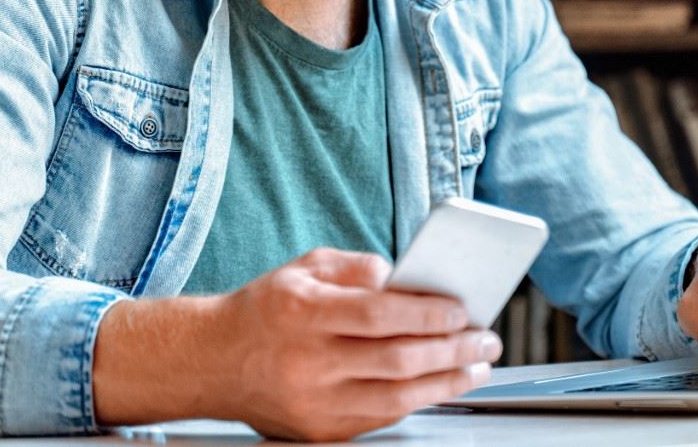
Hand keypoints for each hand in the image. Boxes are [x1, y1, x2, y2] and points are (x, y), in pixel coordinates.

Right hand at [216, 248, 500, 440]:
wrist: (212, 361)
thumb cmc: (266, 309)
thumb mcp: (307, 267)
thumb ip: (359, 269)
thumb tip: (408, 279)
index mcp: (303, 313)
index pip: (378, 315)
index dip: (427, 313)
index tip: (462, 310)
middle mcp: (307, 362)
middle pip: (395, 360)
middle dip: (451, 350)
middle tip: (485, 340)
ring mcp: (313, 403)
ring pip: (395, 398)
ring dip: (445, 382)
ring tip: (475, 367)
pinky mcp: (319, 431)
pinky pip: (380, 419)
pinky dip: (416, 401)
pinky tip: (438, 384)